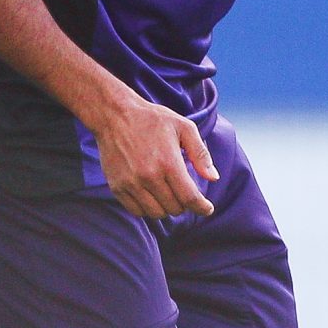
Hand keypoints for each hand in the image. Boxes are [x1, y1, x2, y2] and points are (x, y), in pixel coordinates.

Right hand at [90, 96, 216, 219]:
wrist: (114, 115)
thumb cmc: (151, 119)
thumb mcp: (183, 127)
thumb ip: (200, 154)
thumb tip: (214, 177)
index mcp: (168, 162)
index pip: (190, 198)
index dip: (202, 207)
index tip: (206, 208)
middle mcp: (149, 176)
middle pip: (175, 208)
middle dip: (184, 204)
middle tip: (183, 192)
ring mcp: (131, 183)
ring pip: (156, 213)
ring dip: (166, 208)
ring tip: (168, 195)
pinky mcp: (117, 187)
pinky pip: (136, 211)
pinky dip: (147, 209)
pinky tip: (151, 197)